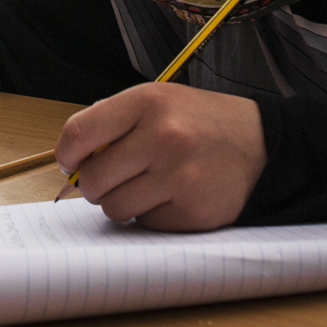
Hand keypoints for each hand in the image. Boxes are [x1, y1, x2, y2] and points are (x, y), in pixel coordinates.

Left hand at [54, 82, 266, 231]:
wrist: (259, 142)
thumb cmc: (198, 122)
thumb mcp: (156, 101)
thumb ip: (112, 122)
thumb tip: (71, 158)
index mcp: (148, 102)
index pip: (79, 133)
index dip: (67, 154)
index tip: (71, 161)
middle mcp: (164, 137)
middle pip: (93, 179)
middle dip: (94, 184)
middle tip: (111, 178)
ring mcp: (180, 176)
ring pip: (115, 208)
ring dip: (122, 202)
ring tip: (146, 185)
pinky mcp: (194, 210)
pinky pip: (145, 225)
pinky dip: (151, 215)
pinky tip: (171, 195)